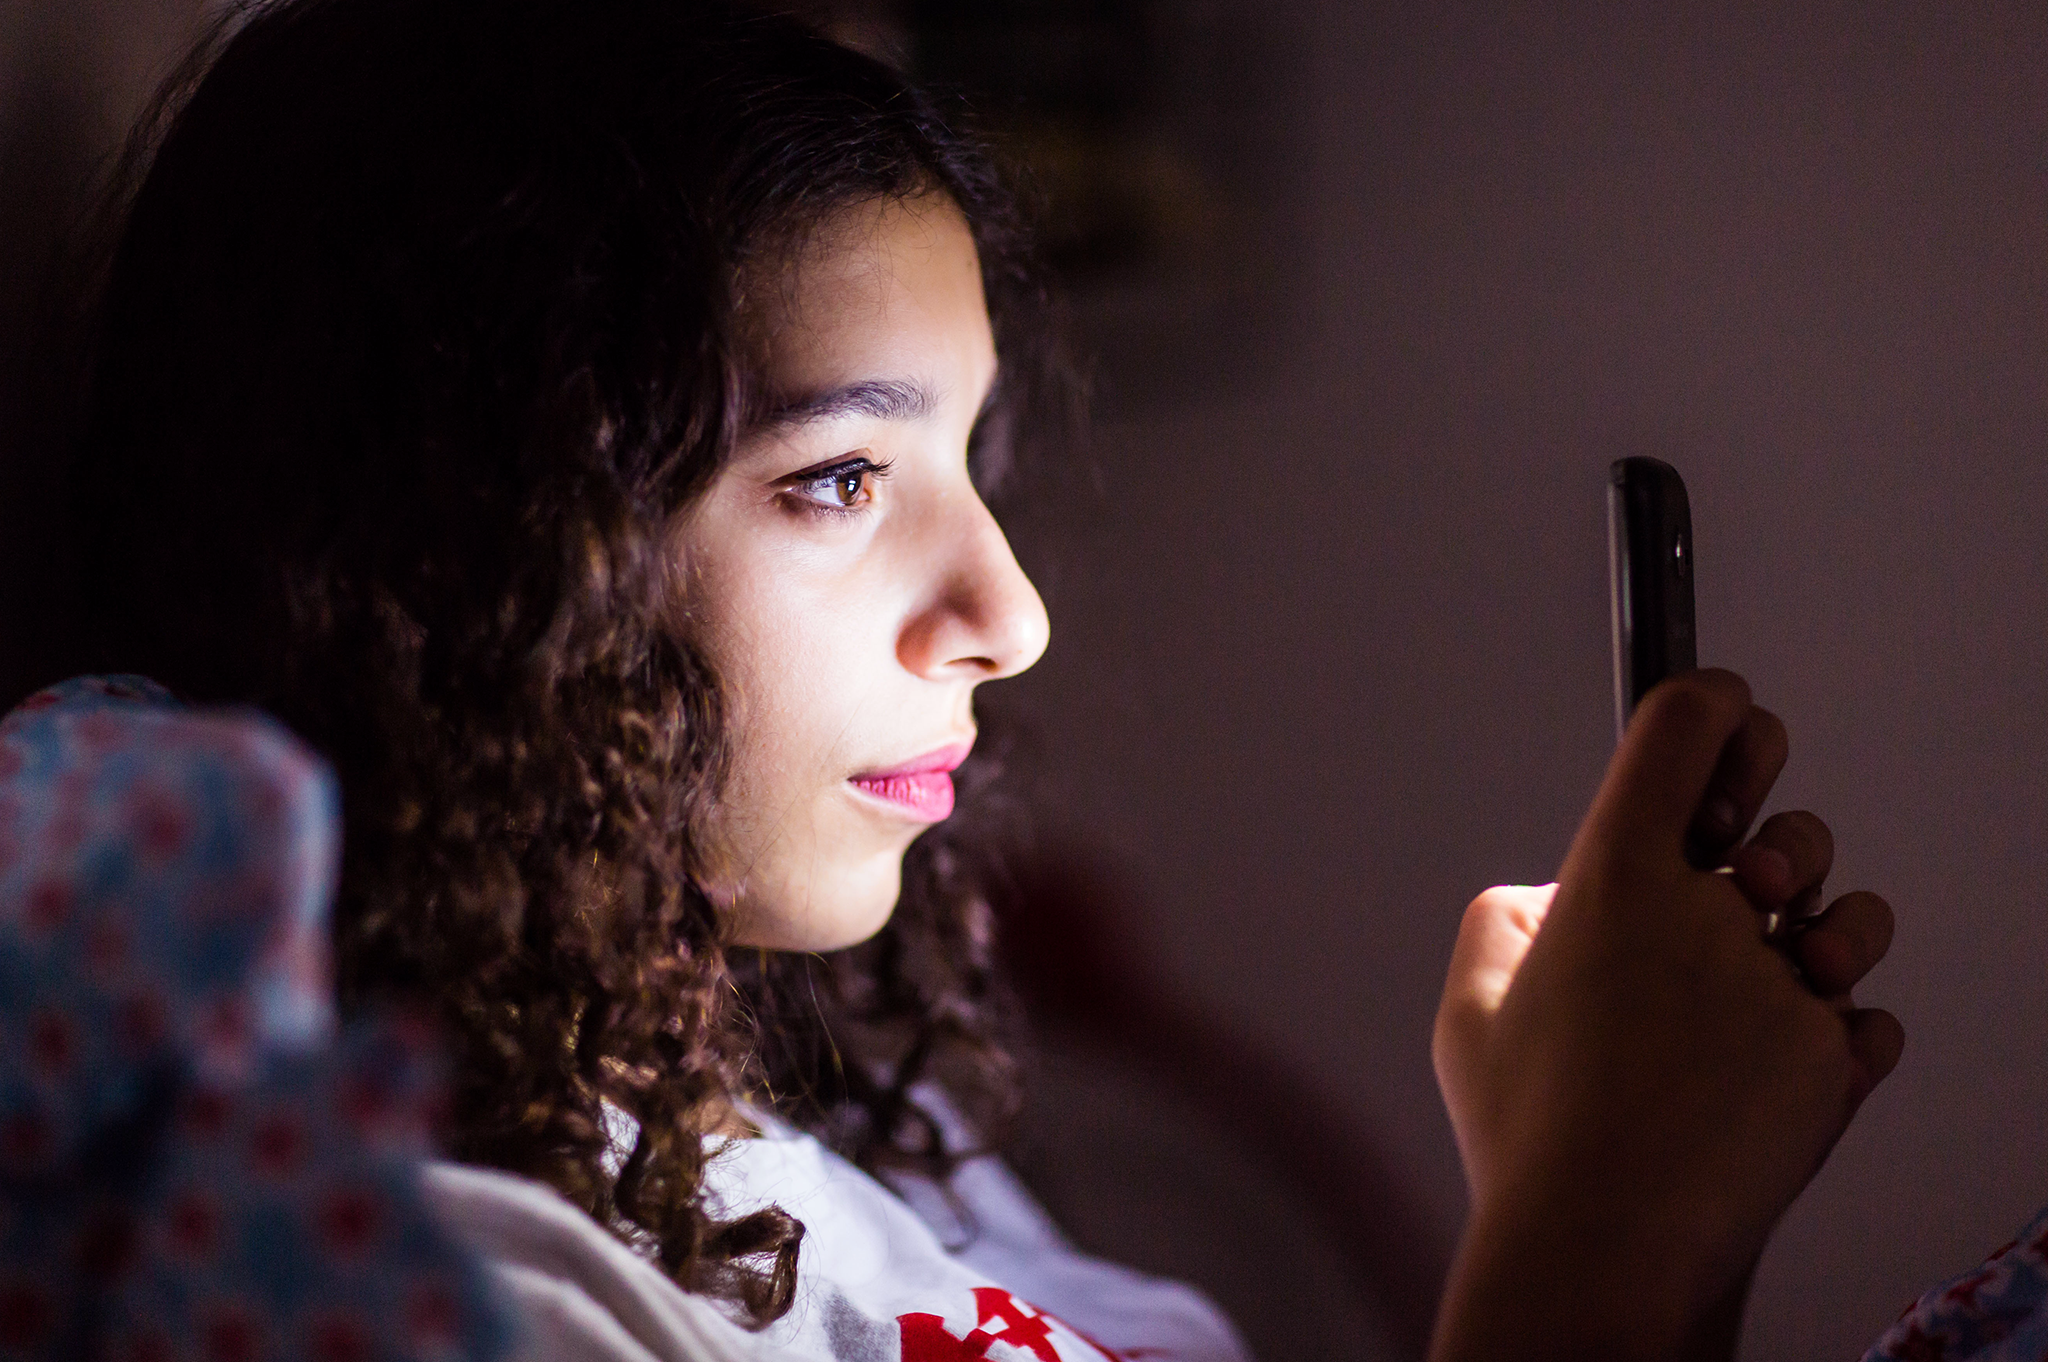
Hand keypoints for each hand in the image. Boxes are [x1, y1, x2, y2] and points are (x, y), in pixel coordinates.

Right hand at [1429, 671, 1903, 1361]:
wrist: (1605, 1245)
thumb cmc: (1531, 1133)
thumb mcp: (1470, 1006)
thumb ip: (1506, 920)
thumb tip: (1555, 899)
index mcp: (1615, 878)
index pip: (1687, 727)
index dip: (1714, 705)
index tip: (1723, 718)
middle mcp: (1709, 914)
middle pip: (1785, 821)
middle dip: (1773, 837)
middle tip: (1747, 872)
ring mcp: (1781, 985)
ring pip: (1850, 917)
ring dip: (1823, 931)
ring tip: (1776, 976)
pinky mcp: (1832, 1055)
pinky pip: (1863, 1018)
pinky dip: (1832, 1034)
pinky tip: (1778, 1066)